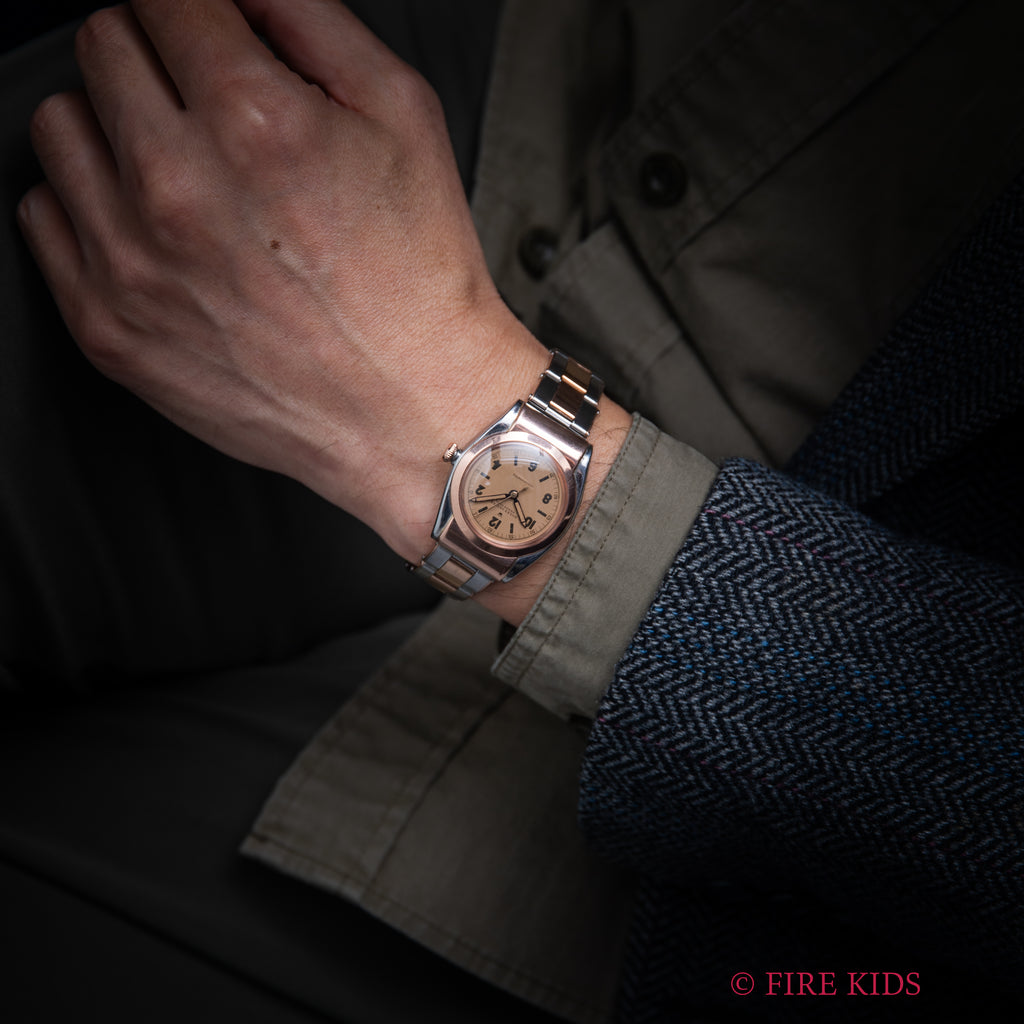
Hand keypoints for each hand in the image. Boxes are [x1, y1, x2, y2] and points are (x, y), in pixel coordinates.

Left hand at [18, 0, 545, 561]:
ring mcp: (133, 262)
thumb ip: (311, 20)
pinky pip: (43, 217)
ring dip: (112, 130)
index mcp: (254, 121)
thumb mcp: (404, 117)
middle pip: (102, 45)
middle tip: (203, 106)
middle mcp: (179, 187)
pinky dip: (90, 209)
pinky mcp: (110, 327)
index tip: (204, 33)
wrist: (414, 409)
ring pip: (59, 127)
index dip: (193, 9)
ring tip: (178, 172)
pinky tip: (154, 231)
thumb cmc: (418, 282)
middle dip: (154, 59)